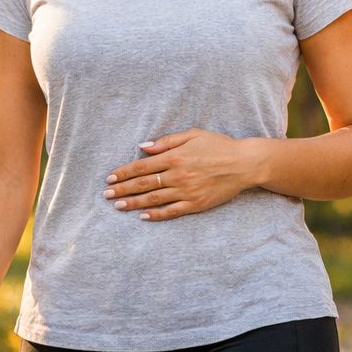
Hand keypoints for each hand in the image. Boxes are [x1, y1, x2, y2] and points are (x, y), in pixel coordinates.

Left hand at [105, 129, 261, 220]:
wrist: (244, 163)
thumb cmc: (219, 145)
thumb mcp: (193, 134)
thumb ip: (167, 141)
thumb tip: (143, 147)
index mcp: (175, 157)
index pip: (142, 166)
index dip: (124, 173)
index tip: (110, 179)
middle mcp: (178, 175)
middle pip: (143, 184)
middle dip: (122, 189)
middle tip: (107, 195)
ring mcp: (186, 191)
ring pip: (154, 199)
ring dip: (133, 203)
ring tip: (118, 206)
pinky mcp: (196, 204)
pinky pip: (171, 211)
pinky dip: (156, 214)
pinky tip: (143, 216)